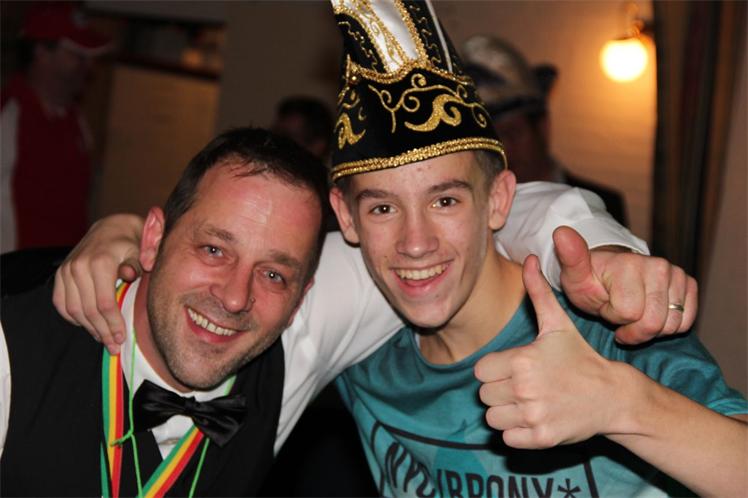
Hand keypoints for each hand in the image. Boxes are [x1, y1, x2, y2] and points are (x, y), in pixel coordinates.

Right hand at [52, 214, 143, 353]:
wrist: (112, 227)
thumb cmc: (133, 242)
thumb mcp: (143, 250)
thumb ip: (140, 263)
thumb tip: (130, 276)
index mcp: (99, 262)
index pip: (105, 303)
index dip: (113, 324)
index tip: (122, 338)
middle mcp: (78, 266)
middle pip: (89, 311)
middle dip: (103, 332)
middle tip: (114, 347)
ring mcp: (66, 271)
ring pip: (74, 310)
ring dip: (89, 328)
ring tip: (104, 339)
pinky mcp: (60, 275)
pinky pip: (61, 303)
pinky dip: (73, 318)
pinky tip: (89, 325)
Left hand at [474, 255, 620, 448]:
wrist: (613, 396)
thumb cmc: (580, 357)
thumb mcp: (558, 324)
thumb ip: (538, 292)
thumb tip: (529, 259)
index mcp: (521, 360)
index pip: (480, 371)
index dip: (494, 369)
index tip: (514, 369)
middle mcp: (524, 389)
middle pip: (484, 395)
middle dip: (499, 391)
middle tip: (524, 386)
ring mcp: (533, 415)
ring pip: (492, 419)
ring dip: (505, 413)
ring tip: (528, 402)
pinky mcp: (541, 439)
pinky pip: (507, 439)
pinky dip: (517, 433)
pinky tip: (535, 419)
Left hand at [553, 226, 696, 343]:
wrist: (608, 274)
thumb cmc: (589, 280)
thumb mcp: (573, 275)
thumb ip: (570, 257)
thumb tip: (561, 232)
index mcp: (629, 265)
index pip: (629, 314)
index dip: (613, 317)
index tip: (604, 306)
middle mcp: (658, 266)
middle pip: (653, 323)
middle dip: (632, 328)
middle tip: (618, 315)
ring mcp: (676, 274)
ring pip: (671, 325)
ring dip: (649, 328)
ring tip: (632, 313)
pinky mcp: (688, 283)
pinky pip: (686, 320)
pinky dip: (668, 326)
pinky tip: (650, 314)